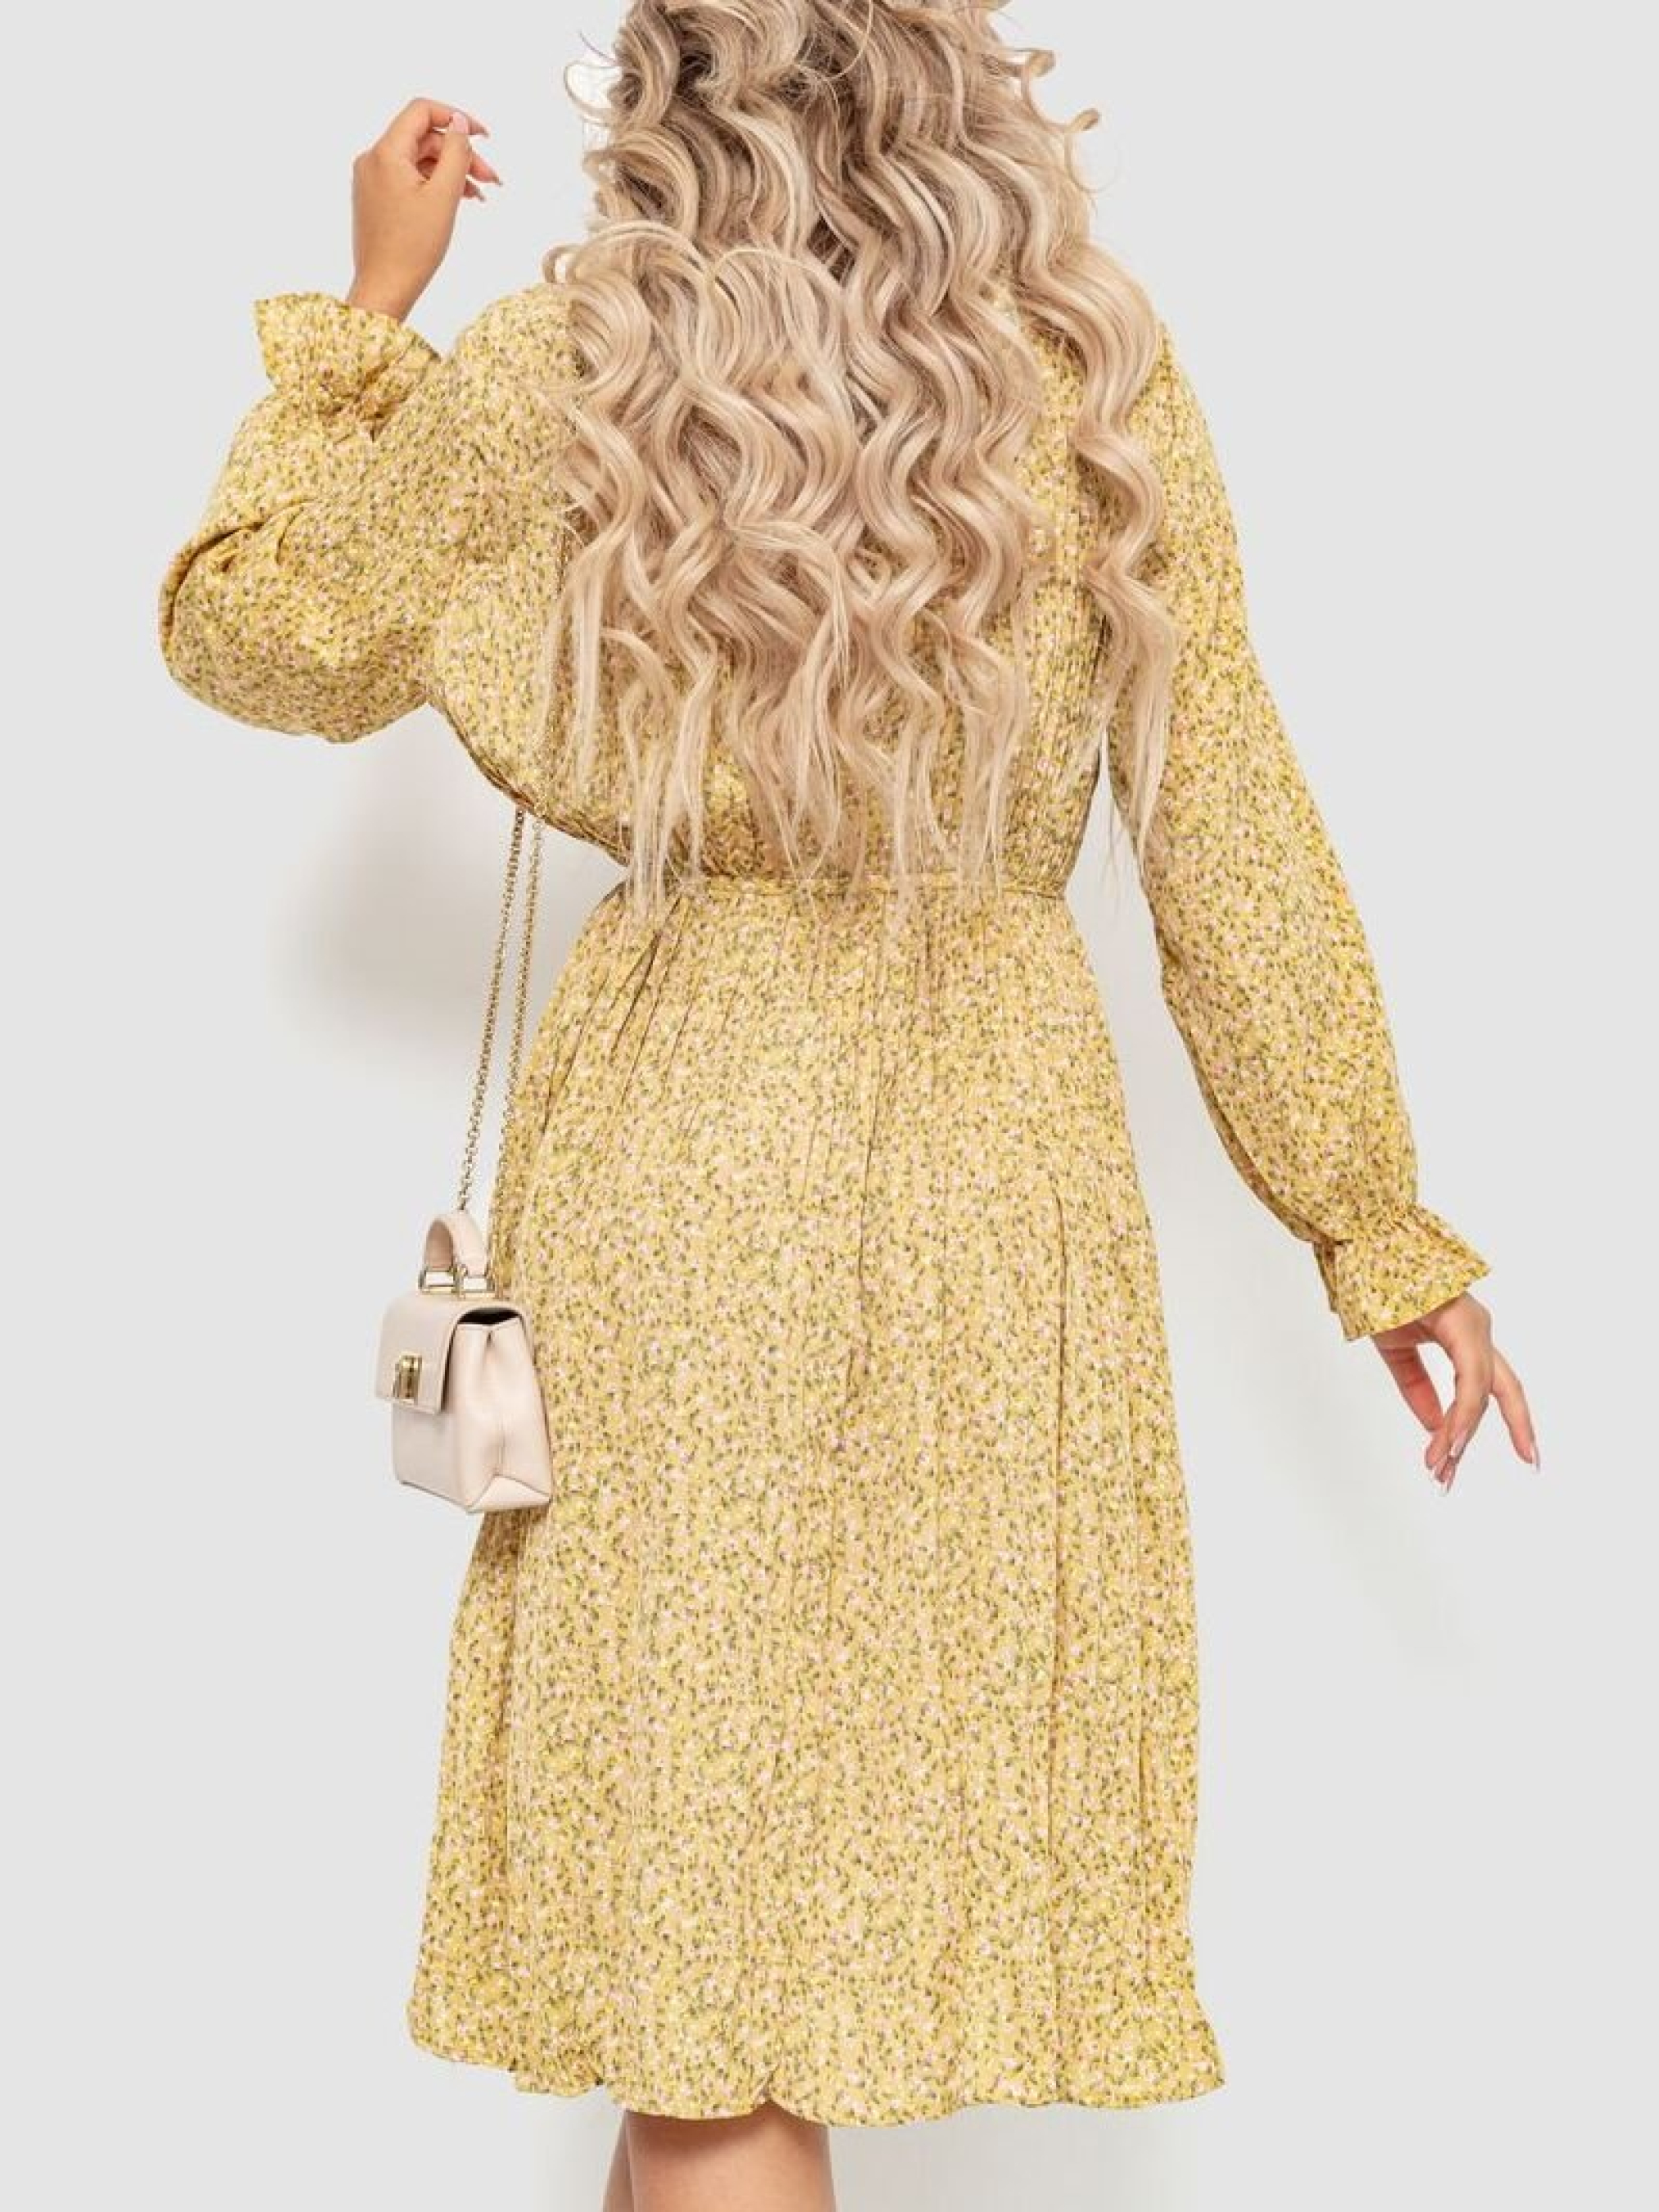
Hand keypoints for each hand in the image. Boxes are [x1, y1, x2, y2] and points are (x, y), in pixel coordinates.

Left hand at [344, 97, 501, 323]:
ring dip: (451, 172)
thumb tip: (458, 123)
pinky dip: (434, 185)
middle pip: (424, 140)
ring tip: (480, 194)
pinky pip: (409, 179)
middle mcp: (373, 160)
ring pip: (419, 161)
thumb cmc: (412, 249)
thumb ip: (455, 153)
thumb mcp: (443, 196)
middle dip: (460, 154)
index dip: (455, 118)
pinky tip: (458, 200)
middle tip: (492, 179)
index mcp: (385, 153)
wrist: (384, 290)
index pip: (421, 112)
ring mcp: (373, 180)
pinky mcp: (377, 198)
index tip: (483, 136)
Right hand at [1371, 1291, 1537, 1491]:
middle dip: (1519, 1428)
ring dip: (1459, 1434)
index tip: (1524, 1452)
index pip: (1493, 1385)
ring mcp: (1473, 1327)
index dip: (1512, 1418)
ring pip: (1480, 1392)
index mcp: (1466, 1335)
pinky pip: (1469, 1379)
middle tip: (1532, 1463)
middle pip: (1505, 1389)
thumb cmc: (1378, 1293)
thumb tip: (1434, 1426)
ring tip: (1443, 1467)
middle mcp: (1477, 1331)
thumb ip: (1416, 1387)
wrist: (1362, 1255)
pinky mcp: (1462, 1325)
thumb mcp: (1396, 1351)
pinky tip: (1451, 1440)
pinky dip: (1460, 1413)